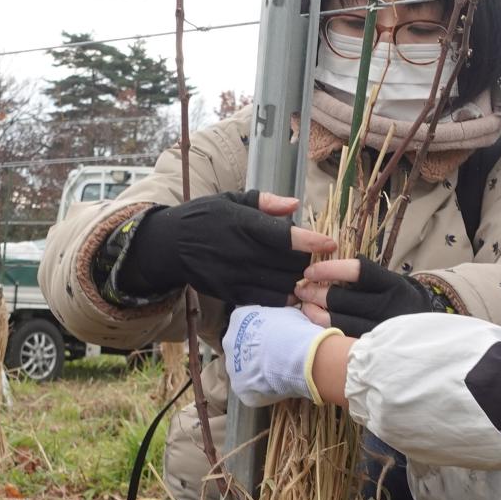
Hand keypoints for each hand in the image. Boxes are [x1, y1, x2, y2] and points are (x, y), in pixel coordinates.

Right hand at [121, 191, 336, 305]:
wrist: (170, 245)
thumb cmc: (205, 217)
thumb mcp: (231, 199)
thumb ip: (265, 202)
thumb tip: (295, 205)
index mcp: (242, 224)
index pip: (282, 236)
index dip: (310, 241)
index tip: (330, 243)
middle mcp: (240, 251)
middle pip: (288, 263)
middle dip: (308, 262)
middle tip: (315, 258)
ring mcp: (235, 275)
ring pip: (281, 284)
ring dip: (298, 281)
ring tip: (305, 275)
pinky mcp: (231, 292)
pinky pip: (266, 299)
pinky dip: (283, 297)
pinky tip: (290, 291)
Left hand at [224, 305, 341, 407]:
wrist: (297, 357)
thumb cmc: (295, 331)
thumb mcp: (288, 311)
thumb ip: (280, 311)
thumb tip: (290, 301)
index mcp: (238, 318)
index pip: (244, 324)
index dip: (260, 332)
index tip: (274, 337)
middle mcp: (228, 342)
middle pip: (240, 348)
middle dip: (255, 353)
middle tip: (276, 356)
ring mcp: (233, 368)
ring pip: (244, 371)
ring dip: (258, 372)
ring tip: (279, 372)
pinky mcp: (241, 390)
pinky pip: (252, 391)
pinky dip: (264, 391)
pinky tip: (279, 386)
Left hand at [294, 257, 442, 333]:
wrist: (422, 329)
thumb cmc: (395, 299)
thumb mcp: (388, 282)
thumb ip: (362, 276)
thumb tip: (321, 268)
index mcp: (392, 284)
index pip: (357, 271)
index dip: (330, 269)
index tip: (310, 271)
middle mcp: (388, 307)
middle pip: (343, 299)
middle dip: (316, 292)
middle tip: (301, 288)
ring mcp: (380, 330)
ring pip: (338, 321)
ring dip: (315, 313)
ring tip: (305, 305)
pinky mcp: (372, 348)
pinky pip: (341, 338)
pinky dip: (324, 329)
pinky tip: (315, 322)